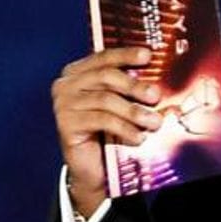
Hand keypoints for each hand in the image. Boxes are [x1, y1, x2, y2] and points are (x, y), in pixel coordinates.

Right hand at [51, 46, 160, 214]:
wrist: (93, 167)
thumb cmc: (108, 132)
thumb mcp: (119, 105)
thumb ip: (128, 88)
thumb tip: (157, 80)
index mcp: (78, 73)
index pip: (103, 58)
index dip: (125, 54)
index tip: (147, 55)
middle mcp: (66, 85)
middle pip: (105, 77)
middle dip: (134, 85)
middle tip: (156, 96)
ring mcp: (63, 104)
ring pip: (106, 100)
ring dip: (134, 111)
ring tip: (154, 122)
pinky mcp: (66, 124)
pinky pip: (101, 120)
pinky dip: (124, 128)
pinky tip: (139, 137)